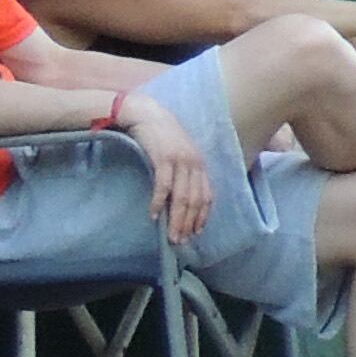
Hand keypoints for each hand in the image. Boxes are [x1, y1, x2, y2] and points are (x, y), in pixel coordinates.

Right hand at [123, 97, 213, 241]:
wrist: (148, 114)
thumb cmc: (163, 137)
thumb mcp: (180, 155)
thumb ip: (184, 174)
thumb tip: (180, 200)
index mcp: (200, 165)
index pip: (207, 196)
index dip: (202, 216)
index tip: (196, 233)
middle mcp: (195, 164)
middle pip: (195, 200)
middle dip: (189, 223)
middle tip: (181, 241)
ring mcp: (181, 161)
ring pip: (182, 196)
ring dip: (176, 219)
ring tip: (170, 235)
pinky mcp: (164, 158)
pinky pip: (164, 185)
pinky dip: (160, 202)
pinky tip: (155, 215)